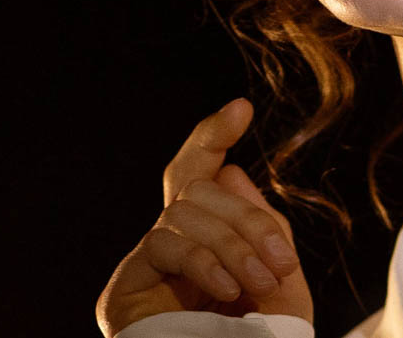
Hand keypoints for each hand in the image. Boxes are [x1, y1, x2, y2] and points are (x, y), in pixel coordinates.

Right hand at [96, 98, 314, 336]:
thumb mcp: (281, 280)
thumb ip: (261, 225)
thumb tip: (230, 170)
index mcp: (206, 240)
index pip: (197, 176)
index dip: (210, 137)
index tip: (240, 109)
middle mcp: (169, 248)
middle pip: (196, 189)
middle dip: (245, 217)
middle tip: (279, 263)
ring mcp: (143, 269)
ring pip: (185, 214)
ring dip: (233, 245)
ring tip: (258, 285)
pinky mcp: (122, 293)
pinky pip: (163, 244)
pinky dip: (203, 261)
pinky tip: (226, 290)